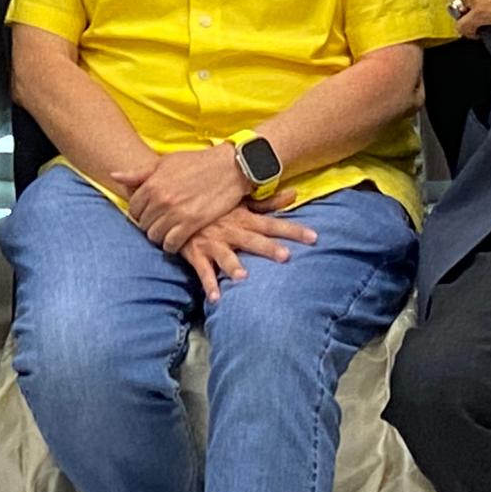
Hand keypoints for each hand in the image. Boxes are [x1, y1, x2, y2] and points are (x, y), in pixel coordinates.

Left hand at [125, 145, 249, 252]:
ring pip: (155, 236)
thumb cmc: (196, 162)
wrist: (228, 167)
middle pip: (142, 224)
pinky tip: (175, 239)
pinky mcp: (192, 223)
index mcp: (152, 183)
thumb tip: (114, 176)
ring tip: (166, 231)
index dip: (138, 213)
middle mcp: (161, 199)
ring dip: (159, 236)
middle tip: (158, 223)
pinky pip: (172, 243)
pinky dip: (171, 245)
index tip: (146, 214)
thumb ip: (138, 173)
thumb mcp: (164, 163)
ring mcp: (176, 212)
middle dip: (148, 225)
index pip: (133, 208)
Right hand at [176, 201, 318, 302]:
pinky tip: (216, 298)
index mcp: (243, 217)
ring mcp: (213, 243)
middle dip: (268, 248)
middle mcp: (230, 230)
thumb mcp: (240, 200)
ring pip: (225, 256)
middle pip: (253, 240)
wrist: (176, 202)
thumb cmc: (214, 204)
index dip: (293, 230)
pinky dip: (209, 285)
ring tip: (244, 277)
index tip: (314, 238)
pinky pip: (202, 271)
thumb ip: (268, 202)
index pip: (273, 223)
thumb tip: (294, 193)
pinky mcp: (196, 253)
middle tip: (285, 256)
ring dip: (234, 266)